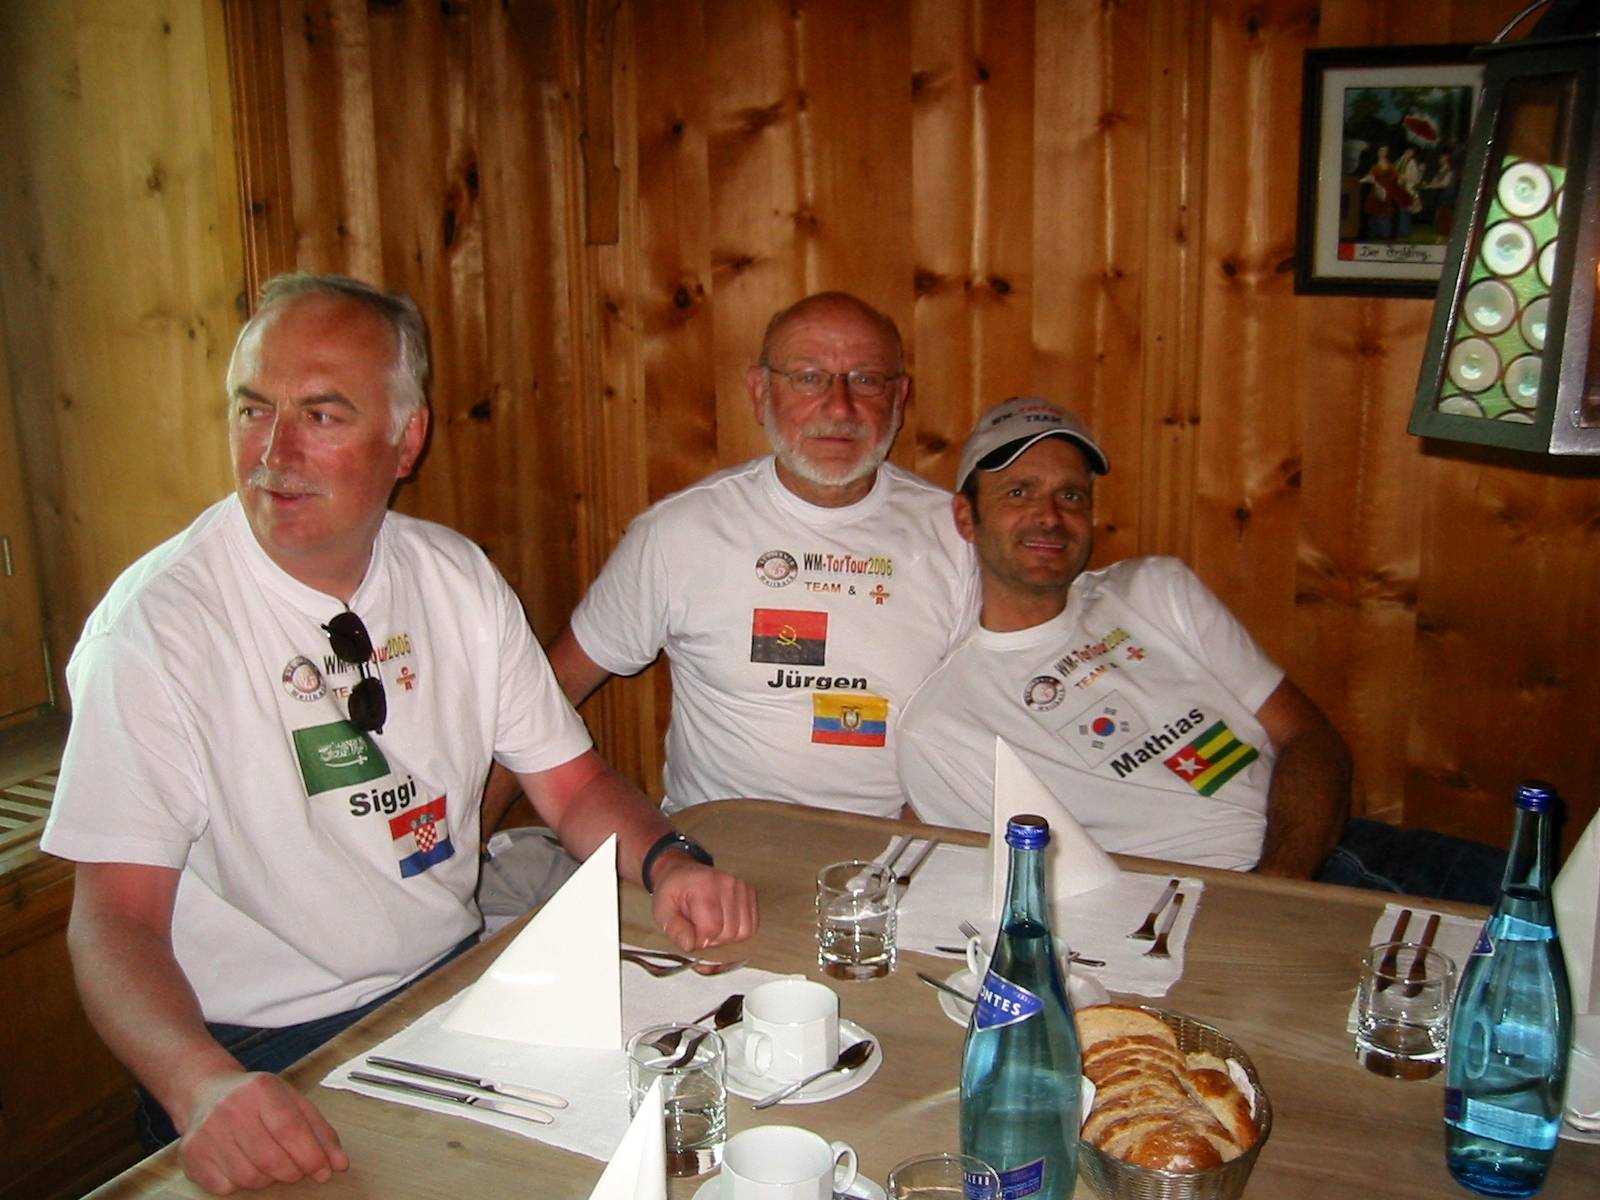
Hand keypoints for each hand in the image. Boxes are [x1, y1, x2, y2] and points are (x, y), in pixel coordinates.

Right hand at [176, 1070, 347, 1193]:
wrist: (204, 1091)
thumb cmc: (255, 1098)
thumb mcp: (292, 1100)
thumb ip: (319, 1131)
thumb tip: (339, 1164)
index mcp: (261, 1089)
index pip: (291, 1130)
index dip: (311, 1157)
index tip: (323, 1171)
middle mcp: (231, 1109)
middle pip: (271, 1160)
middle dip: (292, 1172)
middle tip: (297, 1169)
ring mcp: (207, 1132)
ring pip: (250, 1178)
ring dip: (268, 1179)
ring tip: (269, 1162)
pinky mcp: (191, 1154)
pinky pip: (225, 1187)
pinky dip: (241, 1184)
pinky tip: (244, 1164)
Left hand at [650, 859, 757, 950]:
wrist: (683, 873)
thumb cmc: (673, 892)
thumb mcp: (663, 911)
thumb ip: (674, 929)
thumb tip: (690, 945)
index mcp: (704, 885)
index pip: (711, 928)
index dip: (699, 940)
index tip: (689, 935)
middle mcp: (728, 883)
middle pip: (729, 932)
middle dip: (712, 939)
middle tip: (699, 928)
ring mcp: (742, 887)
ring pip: (743, 931)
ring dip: (726, 936)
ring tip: (711, 925)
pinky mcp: (750, 893)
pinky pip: (752, 926)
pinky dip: (738, 930)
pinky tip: (724, 922)